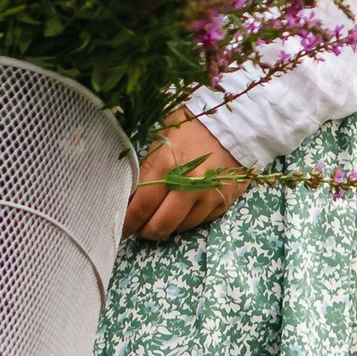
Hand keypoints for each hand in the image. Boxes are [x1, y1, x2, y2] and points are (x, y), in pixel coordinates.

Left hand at [125, 113, 250, 242]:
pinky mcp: (224, 202)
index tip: (121, 230)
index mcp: (169, 166)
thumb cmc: (192, 127)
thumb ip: (146, 169)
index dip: (128, 223)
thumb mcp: (162, 140)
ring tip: (160, 216)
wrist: (234, 124)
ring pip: (181, 227)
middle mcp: (190, 185)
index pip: (142, 206)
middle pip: (161, 225)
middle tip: (139, 228)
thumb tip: (130, 198)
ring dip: (168, 225)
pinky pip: (200, 222)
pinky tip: (183, 208)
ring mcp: (209, 196)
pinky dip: (188, 219)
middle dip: (146, 231)